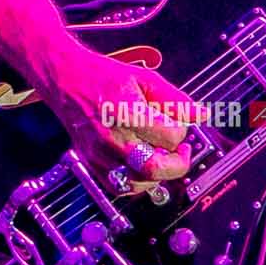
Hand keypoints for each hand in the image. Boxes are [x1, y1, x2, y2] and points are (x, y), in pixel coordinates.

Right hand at [33, 43, 195, 182]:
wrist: (66, 81)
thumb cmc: (102, 77)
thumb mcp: (144, 79)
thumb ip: (174, 99)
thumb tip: (199, 115)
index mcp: (126, 112)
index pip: (170, 137)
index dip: (182, 132)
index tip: (180, 125)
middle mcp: (111, 137)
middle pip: (155, 168)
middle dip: (178, 163)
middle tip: (182, 152)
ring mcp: (100, 154)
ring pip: (140, 183)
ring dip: (159, 174)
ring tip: (160, 156)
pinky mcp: (92, 164)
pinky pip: (121, 187)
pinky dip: (138, 182)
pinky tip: (143, 166)